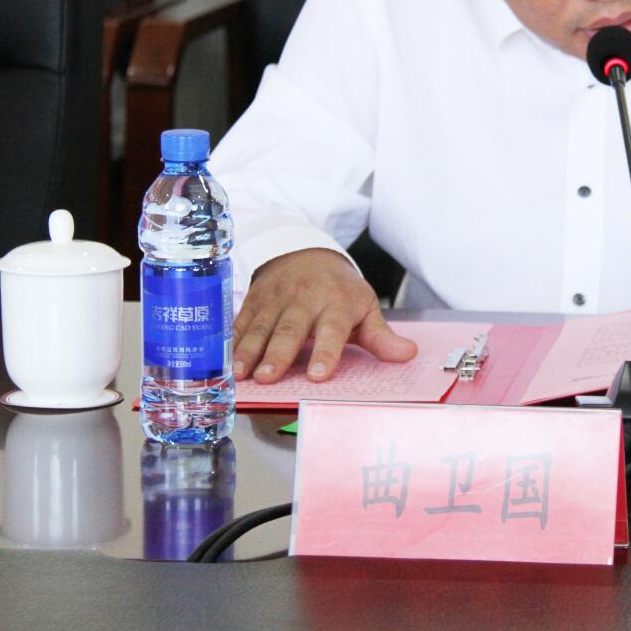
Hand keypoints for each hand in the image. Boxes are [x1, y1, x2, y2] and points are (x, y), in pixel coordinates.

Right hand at [232, 248, 416, 383]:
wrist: (307, 253)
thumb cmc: (339, 289)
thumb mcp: (365, 307)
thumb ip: (381, 336)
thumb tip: (408, 354)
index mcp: (337, 303)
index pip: (333, 330)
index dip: (326, 352)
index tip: (318, 374)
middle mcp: (305, 300)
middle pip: (291, 329)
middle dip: (278, 353)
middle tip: (268, 377)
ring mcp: (277, 299)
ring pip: (261, 327)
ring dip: (249, 350)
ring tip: (240, 374)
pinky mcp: (255, 300)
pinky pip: (241, 321)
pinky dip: (231, 340)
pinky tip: (223, 360)